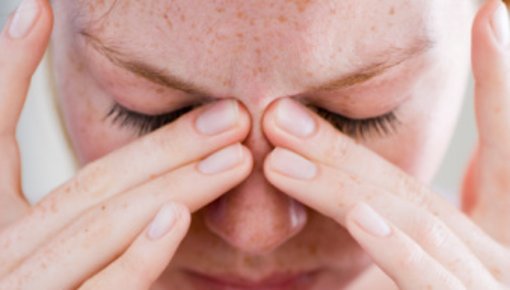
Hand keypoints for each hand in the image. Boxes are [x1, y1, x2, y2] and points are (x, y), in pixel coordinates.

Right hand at [0, 1, 252, 288]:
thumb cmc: (26, 280)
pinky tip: (172, 219)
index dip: (6, 71)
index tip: (34, 9)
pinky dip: (134, 258)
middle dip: (162, 146)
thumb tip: (133, 180)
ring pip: (98, 227)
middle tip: (232, 111)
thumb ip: (61, 196)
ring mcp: (19, 287)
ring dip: (168, 183)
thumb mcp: (26, 233)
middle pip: (88, 187)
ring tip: (232, 146)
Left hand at [262, 0, 509, 287]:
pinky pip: (437, 282)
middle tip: (282, 109)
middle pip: (414, 190)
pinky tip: (365, 216)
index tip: (493, 16)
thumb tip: (382, 195)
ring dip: (346, 182)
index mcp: (500, 237)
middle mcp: (504, 253)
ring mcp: (497, 285)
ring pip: (414, 224)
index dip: (505, 83)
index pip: (507, 150)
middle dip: (347, 147)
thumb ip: (425, 226)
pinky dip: (403, 248)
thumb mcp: (450, 261)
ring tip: (282, 142)